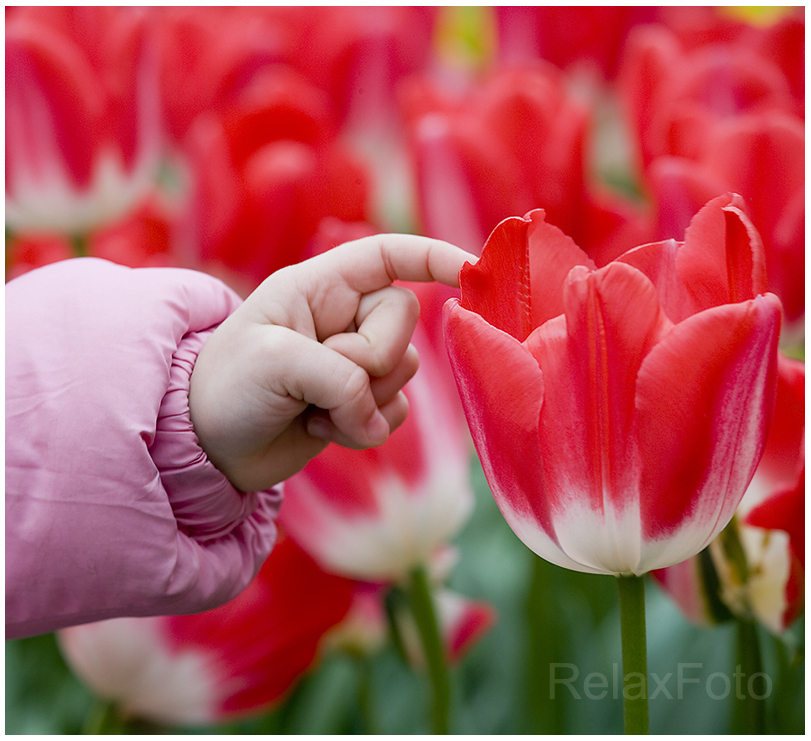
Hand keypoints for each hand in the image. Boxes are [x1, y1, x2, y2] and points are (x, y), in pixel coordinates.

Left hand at [188, 234, 475, 491]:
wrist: (207, 446)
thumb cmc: (226, 387)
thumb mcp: (275, 363)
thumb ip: (341, 377)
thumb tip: (377, 417)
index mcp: (319, 286)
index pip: (388, 256)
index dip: (433, 256)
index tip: (474, 270)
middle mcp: (342, 317)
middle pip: (403, 322)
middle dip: (370, 358)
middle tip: (322, 381)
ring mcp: (353, 362)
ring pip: (405, 370)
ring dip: (364, 400)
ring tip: (312, 410)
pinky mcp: (359, 403)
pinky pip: (397, 409)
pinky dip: (365, 426)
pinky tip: (320, 429)